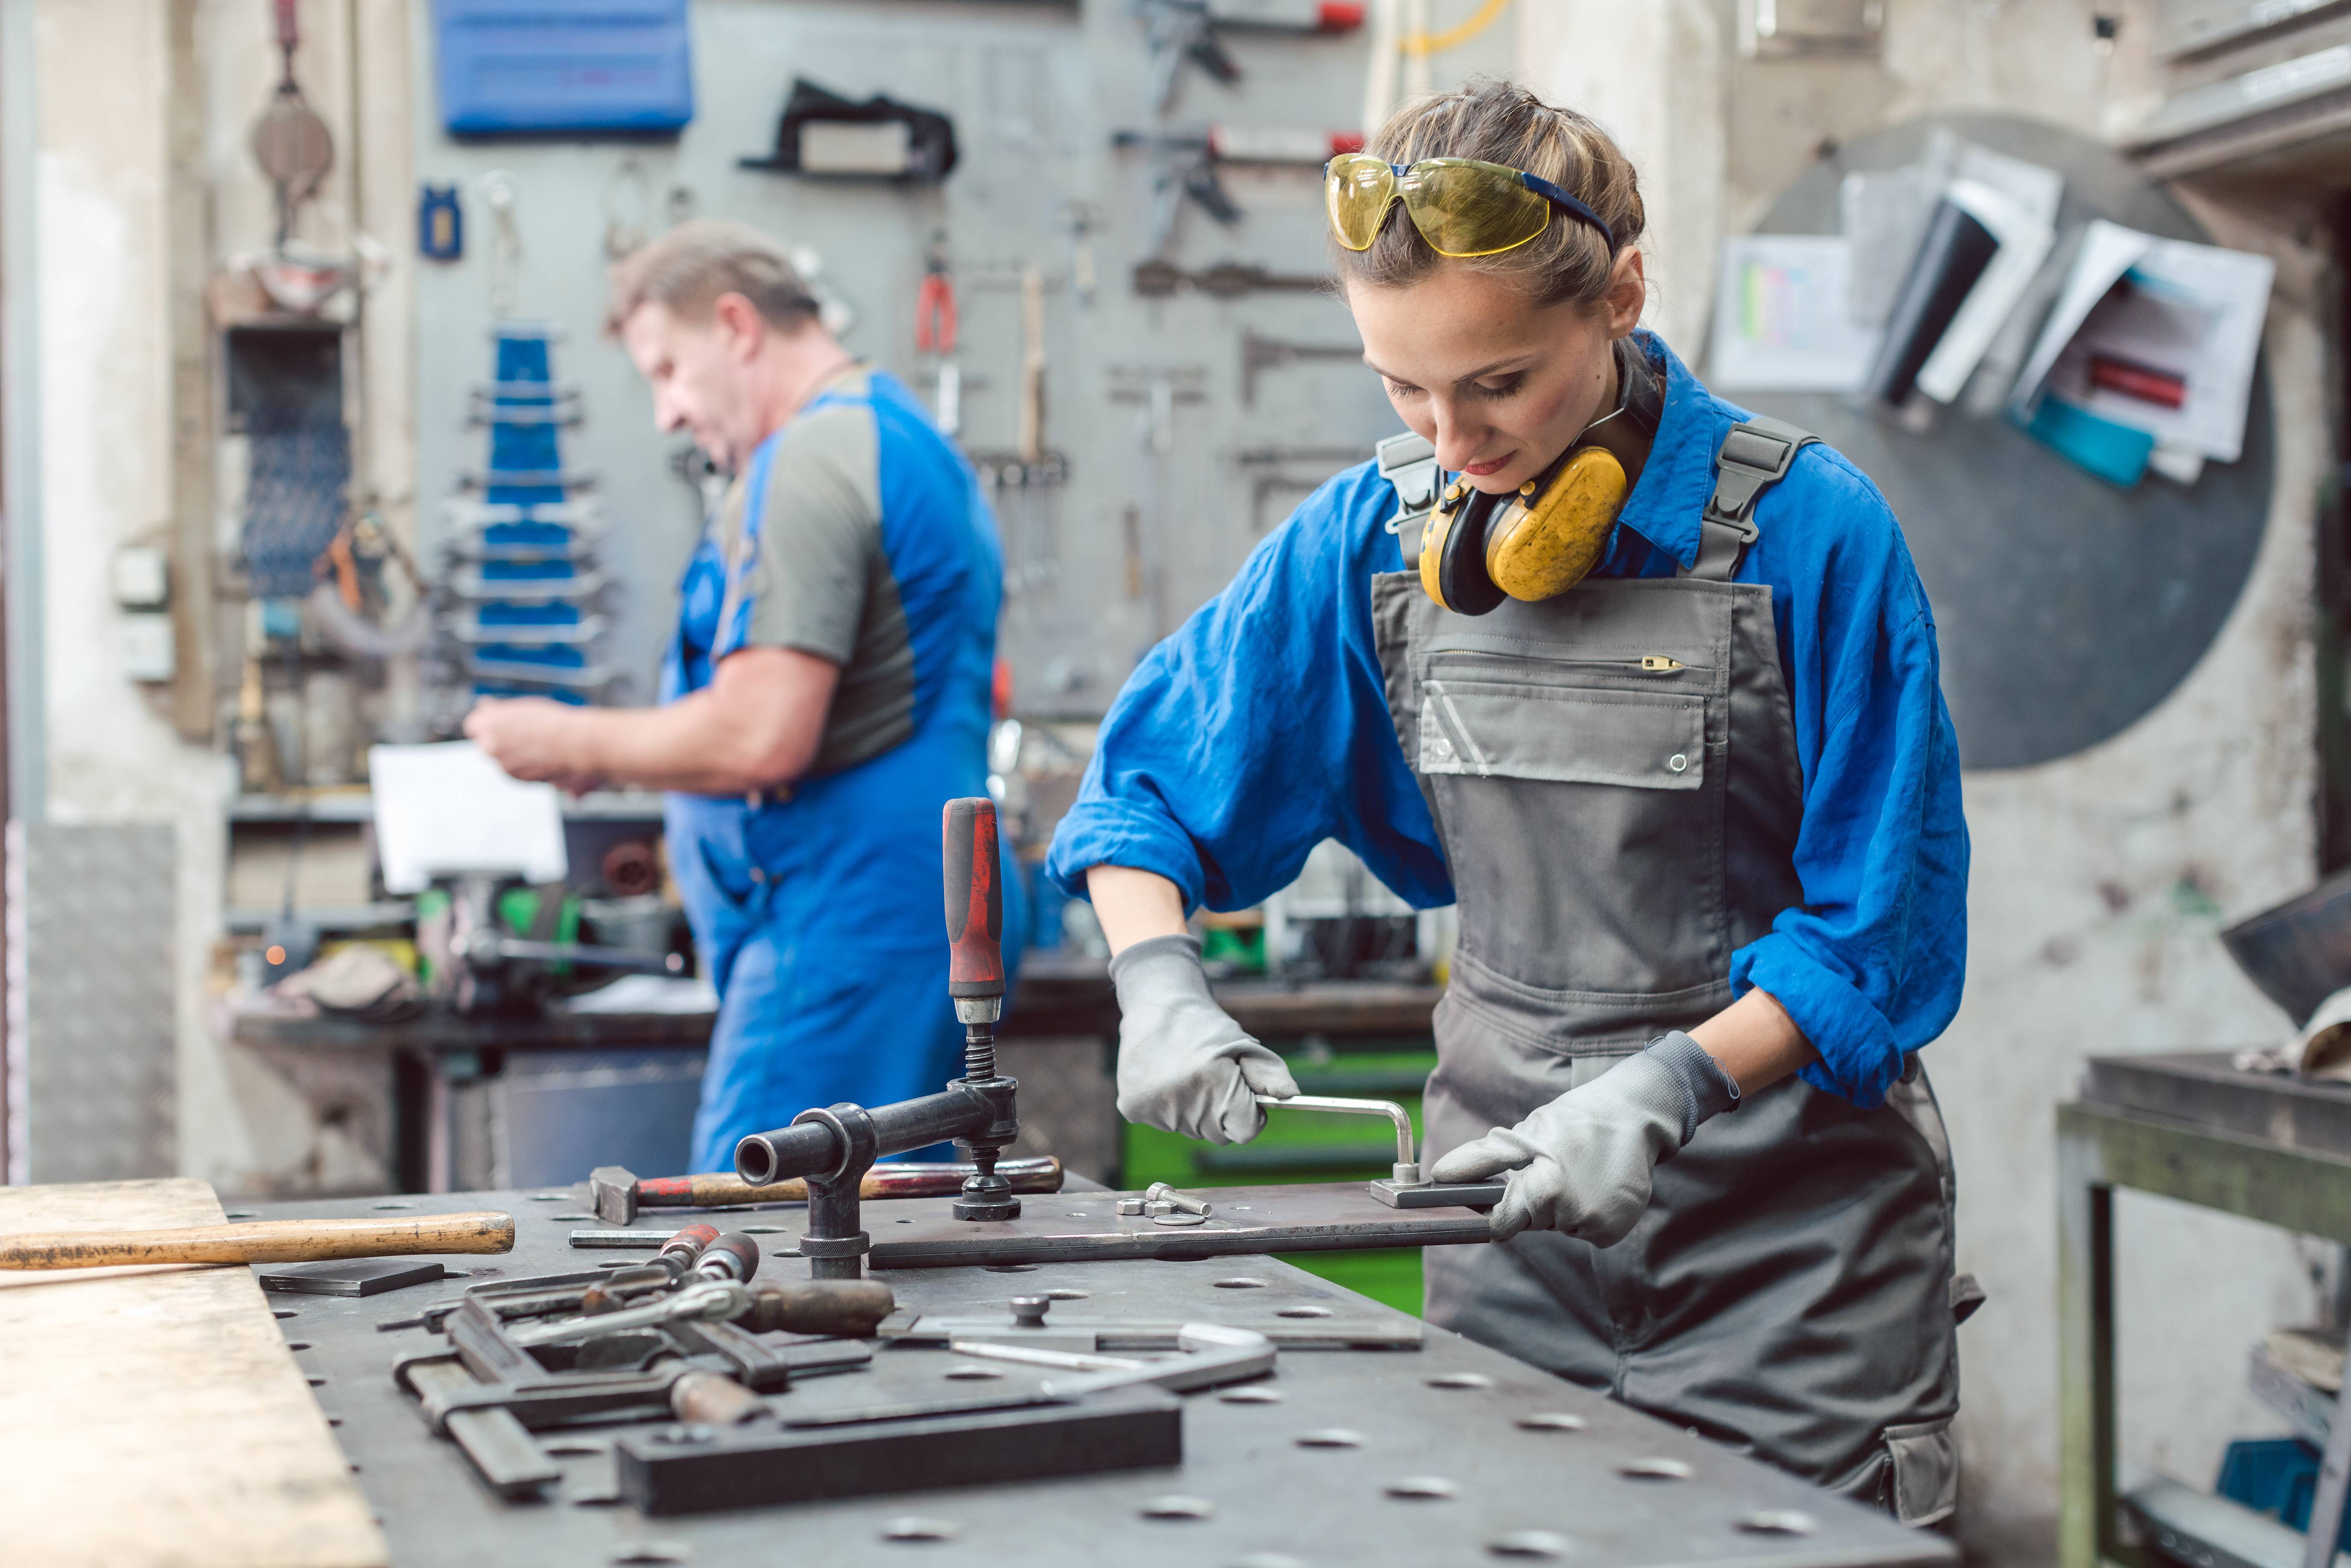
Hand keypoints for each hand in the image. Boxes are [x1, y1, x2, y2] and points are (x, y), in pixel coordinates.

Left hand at [463, 697, 591, 783]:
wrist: (575, 743)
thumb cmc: (551, 721)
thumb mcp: (520, 707)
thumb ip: (497, 710)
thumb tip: (484, 705)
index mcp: (486, 724)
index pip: (473, 726)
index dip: (488, 723)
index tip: (500, 722)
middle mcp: (489, 747)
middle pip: (488, 743)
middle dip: (501, 740)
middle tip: (524, 733)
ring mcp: (502, 765)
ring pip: (503, 758)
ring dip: (515, 754)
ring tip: (538, 744)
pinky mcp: (517, 778)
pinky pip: (516, 770)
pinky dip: (525, 765)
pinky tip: (542, 756)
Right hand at [1109, 934, 1299, 1143]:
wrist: (1157, 1004)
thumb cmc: (1208, 1028)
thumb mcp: (1246, 1045)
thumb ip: (1272, 1075)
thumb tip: (1291, 1097)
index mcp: (1217, 1084)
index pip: (1245, 1132)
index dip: (1251, 1116)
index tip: (1245, 1098)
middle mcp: (1184, 1100)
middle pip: (1218, 1134)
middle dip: (1222, 1112)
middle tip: (1212, 1078)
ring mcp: (1155, 1106)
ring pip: (1190, 1130)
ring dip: (1194, 1110)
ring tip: (1186, 1074)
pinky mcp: (1133, 1107)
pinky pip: (1163, 1123)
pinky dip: (1168, 1107)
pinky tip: (1165, 1079)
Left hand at [1430, 1034, 1736, 1245]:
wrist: (1633, 1115)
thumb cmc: (1570, 1122)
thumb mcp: (1523, 1134)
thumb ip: (1481, 1159)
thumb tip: (1439, 1175)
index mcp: (1544, 1187)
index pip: (1500, 1225)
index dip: (1494, 1213)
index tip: (1501, 1195)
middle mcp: (1571, 1212)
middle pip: (1529, 1224)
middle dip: (1532, 1203)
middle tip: (1550, 1169)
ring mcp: (1596, 1224)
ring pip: (1557, 1227)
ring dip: (1560, 1207)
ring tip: (1576, 1173)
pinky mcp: (1613, 1231)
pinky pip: (1583, 1231)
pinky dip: (1585, 1214)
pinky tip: (1595, 1185)